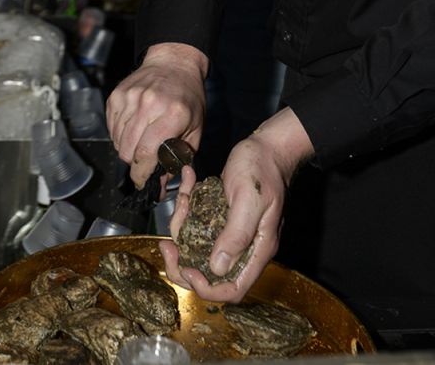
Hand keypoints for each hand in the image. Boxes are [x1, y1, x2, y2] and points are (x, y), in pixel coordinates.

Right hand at [106, 43, 208, 187]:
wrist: (174, 63)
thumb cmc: (188, 96)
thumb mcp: (194, 128)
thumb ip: (179, 159)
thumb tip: (162, 187)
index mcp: (173, 114)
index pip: (146, 153)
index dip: (141, 174)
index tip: (142, 181)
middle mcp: (149, 104)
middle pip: (128, 150)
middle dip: (134, 164)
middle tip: (143, 163)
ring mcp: (130, 98)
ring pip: (117, 140)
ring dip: (126, 149)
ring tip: (141, 141)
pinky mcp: (117, 95)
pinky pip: (111, 127)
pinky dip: (119, 135)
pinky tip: (134, 128)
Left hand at [160, 107, 313, 300]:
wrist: (267, 144)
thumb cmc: (263, 167)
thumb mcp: (249, 198)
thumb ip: (237, 233)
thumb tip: (217, 267)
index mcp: (257, 248)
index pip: (233, 289)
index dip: (208, 288)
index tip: (188, 268)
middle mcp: (244, 246)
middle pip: (210, 274)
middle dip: (183, 264)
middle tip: (167, 246)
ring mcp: (231, 232)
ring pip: (198, 247)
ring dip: (182, 227)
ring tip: (182, 199)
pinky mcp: (221, 217)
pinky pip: (197, 224)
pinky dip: (188, 206)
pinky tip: (189, 182)